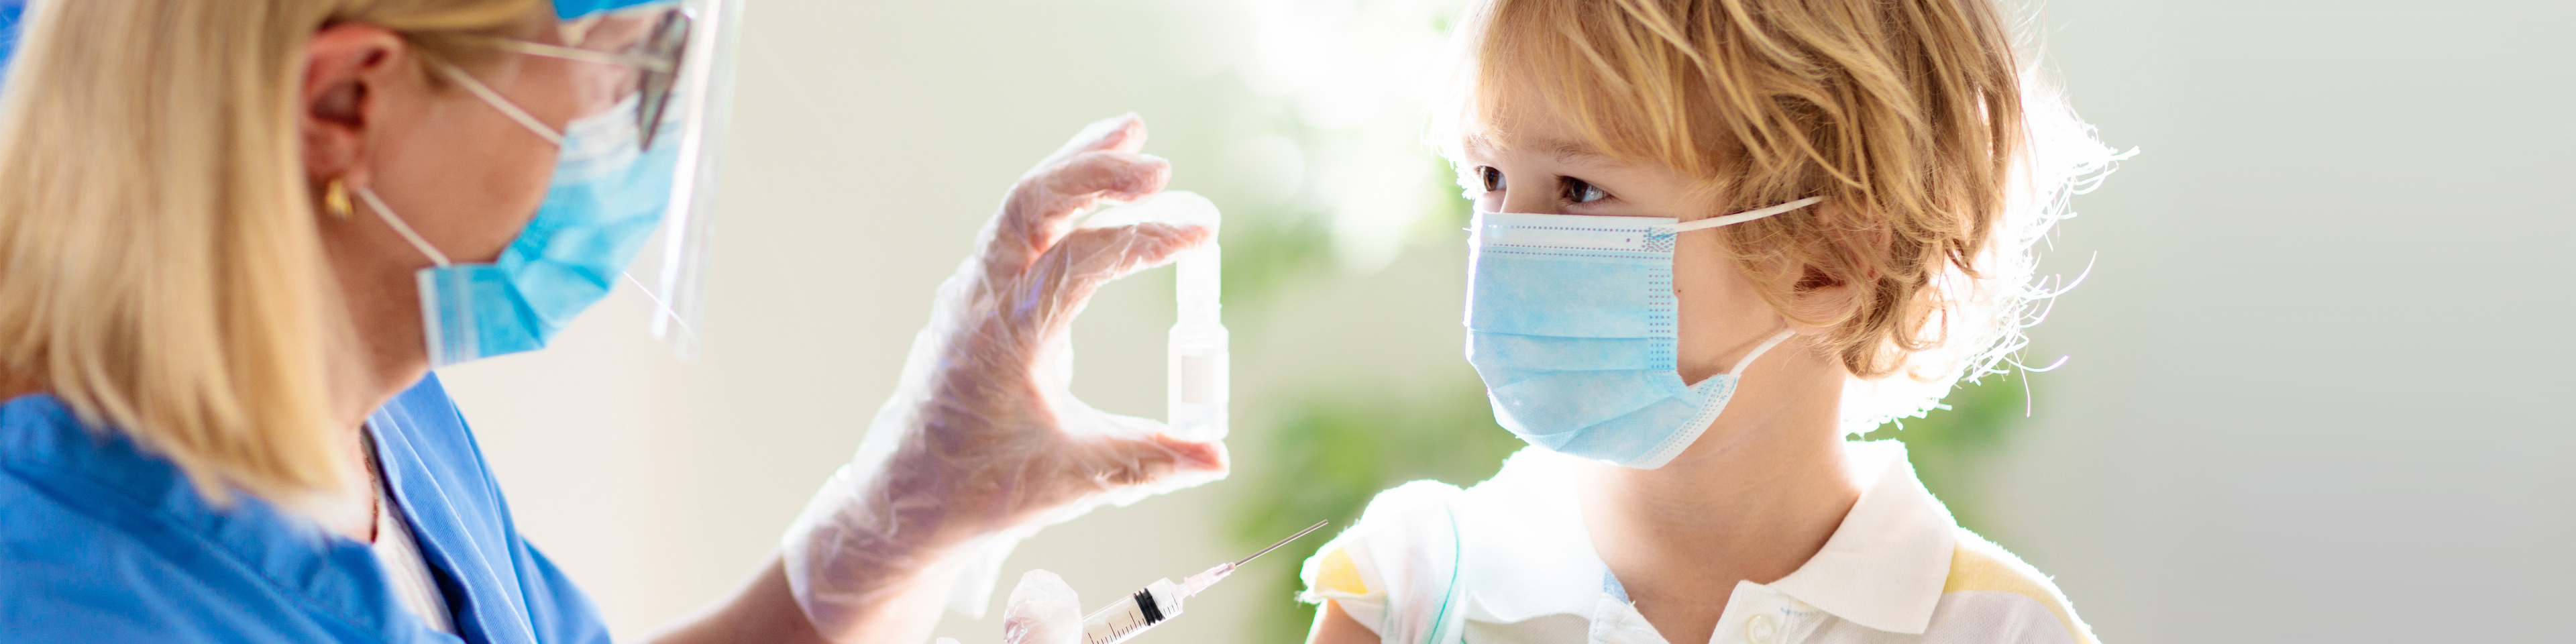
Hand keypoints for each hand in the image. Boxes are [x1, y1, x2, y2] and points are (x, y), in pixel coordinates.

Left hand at [781, 114, 1228, 642]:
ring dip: (1076, 169)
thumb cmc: (983, 490)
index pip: (1078, 261)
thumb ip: (1147, 461)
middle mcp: (980, 302)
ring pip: (1021, 206)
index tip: (1205, 230)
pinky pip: (1018, 227)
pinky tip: (1101, 186)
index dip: (1145, 239)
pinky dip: (1060, 197)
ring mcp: (974, 292)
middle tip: (1161, 166)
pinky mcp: (980, 294)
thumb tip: (1218, 458)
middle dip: (1096, 172)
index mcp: (1002, 340)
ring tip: (1133, 134)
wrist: (906, 499)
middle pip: (1031, 204)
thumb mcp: (1071, 481)